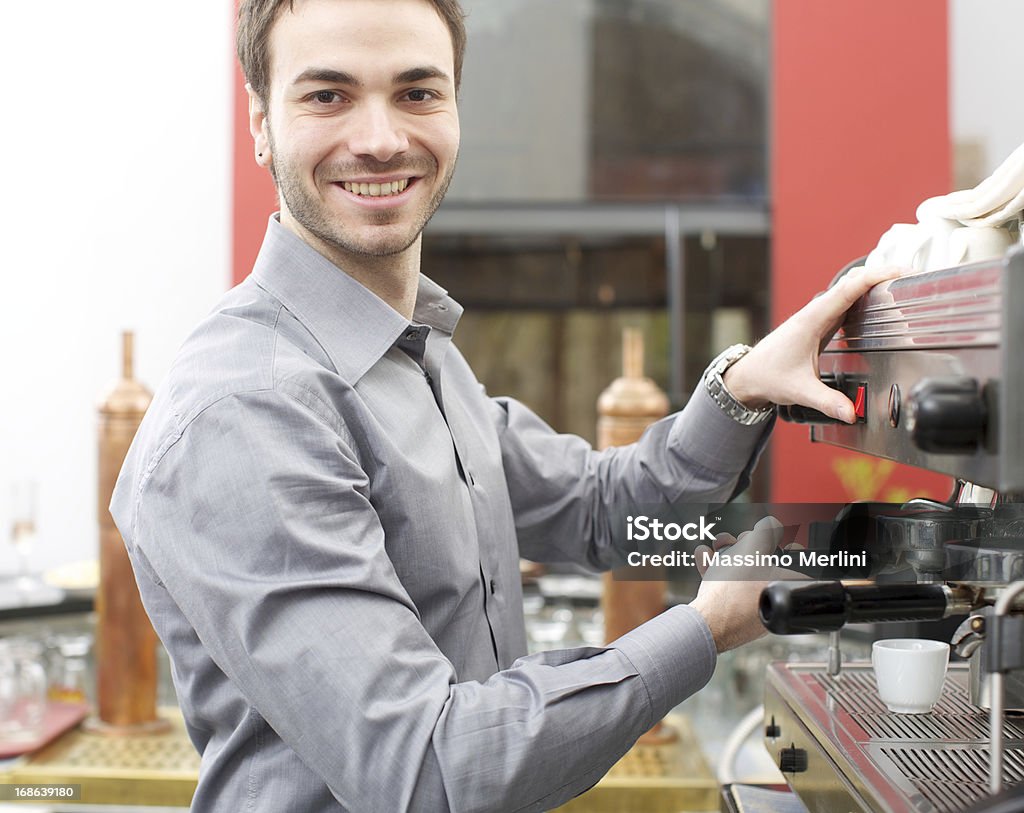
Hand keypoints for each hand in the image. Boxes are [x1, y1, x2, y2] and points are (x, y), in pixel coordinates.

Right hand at [689, 517, 800, 652]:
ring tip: (715, 546)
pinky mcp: (732, 614)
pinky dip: (715, 570)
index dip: (783, 546)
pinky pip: (726, 587)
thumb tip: (772, 524)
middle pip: (762, 564)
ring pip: (741, 574)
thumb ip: (764, 532)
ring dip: (726, 555)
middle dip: (744, 546)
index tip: (770, 539)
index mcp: (786, 585)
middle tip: (735, 540)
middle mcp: (772, 600)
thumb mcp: (752, 550)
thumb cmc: (734, 592)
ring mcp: (751, 609)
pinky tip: (704, 558)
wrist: (708, 623)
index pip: (796, 562)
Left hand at [723, 265, 903, 422]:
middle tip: (909, 275)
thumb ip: (827, 401)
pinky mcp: (819, 324)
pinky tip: (876, 301)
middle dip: (880, 274)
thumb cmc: (768, 376)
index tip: (898, 272)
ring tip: (900, 284)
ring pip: (848, 290)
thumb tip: (850, 413)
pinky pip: (844, 302)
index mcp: (812, 320)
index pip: (848, 289)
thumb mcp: (799, 390)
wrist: (748, 375)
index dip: (875, 276)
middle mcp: (815, 313)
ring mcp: (817, 316)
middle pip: (851, 283)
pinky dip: (862, 296)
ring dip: (872, 283)